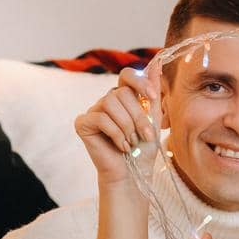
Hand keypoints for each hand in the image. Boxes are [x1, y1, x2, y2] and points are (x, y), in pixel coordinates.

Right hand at [74, 57, 163, 186]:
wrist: (132, 174)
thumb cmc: (142, 150)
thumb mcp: (153, 119)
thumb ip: (153, 93)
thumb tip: (156, 64)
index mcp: (124, 97)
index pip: (127, 75)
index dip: (140, 82)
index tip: (153, 97)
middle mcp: (107, 101)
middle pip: (121, 93)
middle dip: (138, 116)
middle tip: (146, 136)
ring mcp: (94, 111)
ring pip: (110, 104)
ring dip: (126, 126)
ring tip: (132, 143)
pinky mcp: (83, 123)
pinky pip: (100, 118)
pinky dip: (115, 134)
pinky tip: (121, 146)